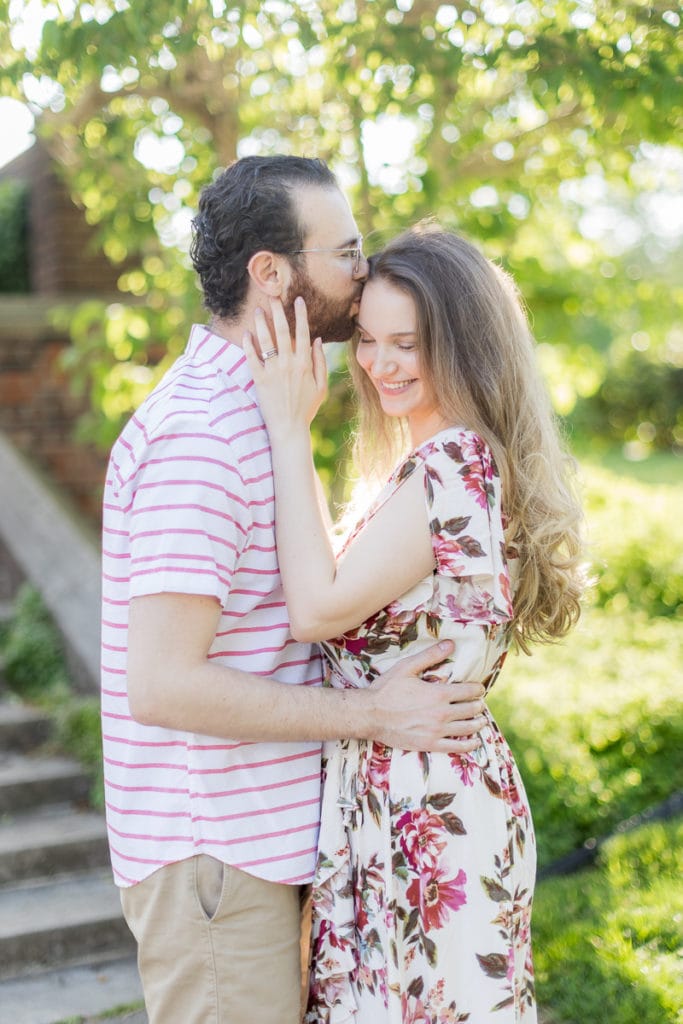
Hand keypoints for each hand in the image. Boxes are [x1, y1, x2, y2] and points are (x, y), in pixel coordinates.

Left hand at [243, 297, 327, 438]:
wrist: (288, 429)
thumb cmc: (306, 409)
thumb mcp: (320, 386)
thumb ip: (319, 362)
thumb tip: (317, 340)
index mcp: (304, 364)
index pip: (303, 333)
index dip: (300, 315)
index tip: (297, 300)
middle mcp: (288, 365)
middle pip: (282, 332)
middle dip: (277, 311)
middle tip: (272, 296)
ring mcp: (272, 372)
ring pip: (266, 341)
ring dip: (261, 323)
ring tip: (257, 311)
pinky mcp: (259, 380)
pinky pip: (252, 358)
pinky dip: (248, 345)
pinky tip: (246, 334)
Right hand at [364, 641, 486, 752]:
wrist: (370, 715)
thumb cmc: (387, 689)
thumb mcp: (407, 667)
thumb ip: (430, 655)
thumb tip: (451, 644)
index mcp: (438, 694)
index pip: (468, 691)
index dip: (477, 689)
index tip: (479, 688)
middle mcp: (441, 714)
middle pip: (471, 710)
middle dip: (478, 705)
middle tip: (480, 703)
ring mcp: (436, 731)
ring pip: (467, 728)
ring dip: (478, 723)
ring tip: (481, 721)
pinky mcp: (429, 744)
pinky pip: (455, 747)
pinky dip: (468, 745)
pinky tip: (474, 742)